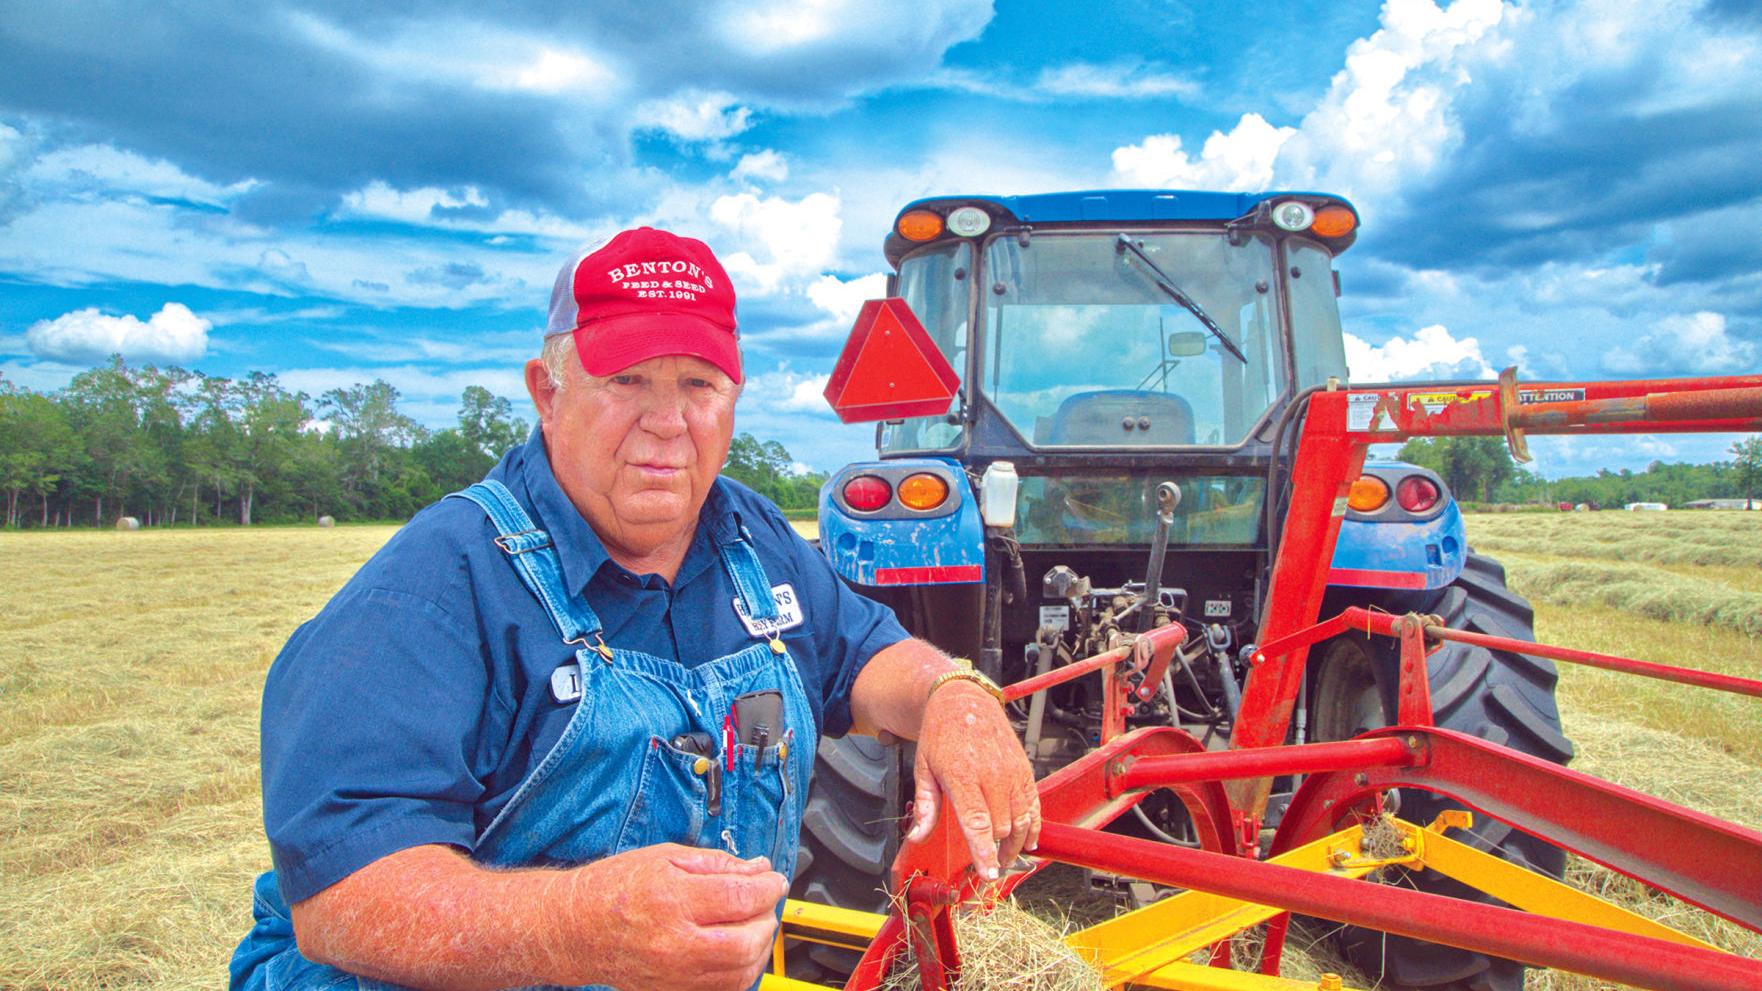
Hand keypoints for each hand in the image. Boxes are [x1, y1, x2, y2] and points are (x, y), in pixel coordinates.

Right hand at [558, 843, 787, 990]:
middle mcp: (674, 942)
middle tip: (765, 901)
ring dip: (760, 946)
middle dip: (767, 918)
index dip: (768, 886)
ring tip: (755, 924)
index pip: (741, 897)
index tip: (773, 879)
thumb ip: (716, 863)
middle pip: (747, 941)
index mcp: (672, 900)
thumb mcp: (665, 857)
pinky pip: (724, 989)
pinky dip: (742, 970)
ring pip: (741, 972)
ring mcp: (674, 974)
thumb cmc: (612, 889)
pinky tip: (740, 949)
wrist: (574, 929)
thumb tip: (755, 868)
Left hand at [907, 680, 1040, 878]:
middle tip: (989, 866)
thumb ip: (924, 806)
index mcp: (962, 776)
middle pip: (1002, 827)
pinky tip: (1029, 840)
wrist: (963, 701)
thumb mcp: (923, 769)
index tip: (988, 874)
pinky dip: (1034, 825)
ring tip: (1007, 858)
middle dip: (997, 852)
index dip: (984, 852)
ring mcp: (1011, 771)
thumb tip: (916, 837)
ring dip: (1017, 844)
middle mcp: (991, 775)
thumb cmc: (940, 736)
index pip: (977, 822)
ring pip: (1022, 819)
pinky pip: (1034, 804)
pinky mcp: (1024, 768)